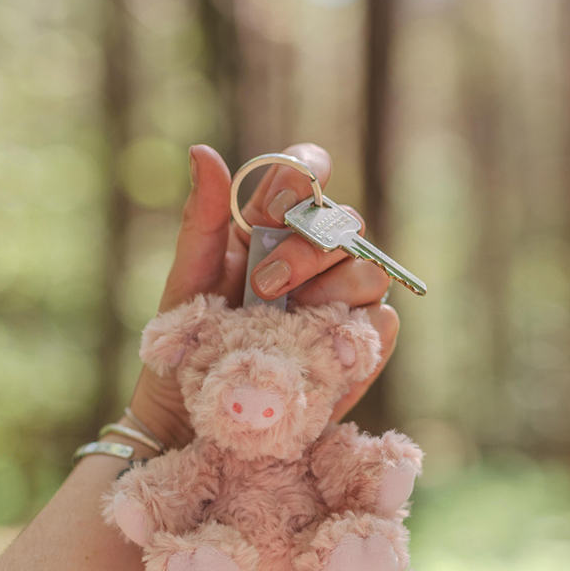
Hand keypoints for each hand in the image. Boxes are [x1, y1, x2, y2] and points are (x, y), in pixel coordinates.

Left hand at [126, 142, 398, 448]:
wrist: (189, 419)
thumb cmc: (186, 344)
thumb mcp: (188, 280)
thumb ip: (203, 219)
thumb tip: (203, 151)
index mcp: (273, 232)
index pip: (308, 177)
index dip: (303, 175)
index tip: (275, 205)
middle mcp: (313, 263)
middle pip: (346, 224)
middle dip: (309, 248)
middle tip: (264, 285)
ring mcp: (338, 307)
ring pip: (373, 271)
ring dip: (333, 287)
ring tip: (284, 320)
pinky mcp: (353, 351)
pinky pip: (383, 325)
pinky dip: (360, 327)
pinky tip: (318, 343)